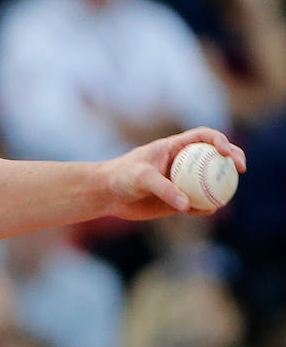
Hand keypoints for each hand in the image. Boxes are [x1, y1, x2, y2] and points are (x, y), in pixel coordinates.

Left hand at [103, 127, 245, 220]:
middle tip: (241, 168)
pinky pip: (198, 203)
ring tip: (228, 193)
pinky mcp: (178, 199)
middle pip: (215, 156)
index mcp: (174, 147)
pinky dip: (205, 206)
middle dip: (233, 158)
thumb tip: (187, 204)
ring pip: (210, 181)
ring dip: (223, 185)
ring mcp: (181, 181)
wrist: (106, 195)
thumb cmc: (120, 177)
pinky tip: (208, 210)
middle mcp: (181, 162)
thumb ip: (164, 188)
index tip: (226, 151)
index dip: (220, 140)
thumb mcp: (141, 178)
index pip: (203, 137)